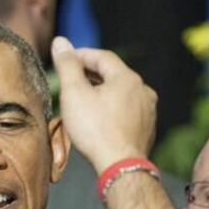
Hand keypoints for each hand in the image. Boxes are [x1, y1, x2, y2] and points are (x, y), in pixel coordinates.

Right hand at [51, 36, 157, 171]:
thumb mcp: (74, 93)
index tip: (65, 59)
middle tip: (71, 81)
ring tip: (84, 102)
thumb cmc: (96, 130)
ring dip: (103, 93)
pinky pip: (127, 112)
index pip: (102, 57)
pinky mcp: (147, 129)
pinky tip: (100, 120)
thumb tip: (60, 42)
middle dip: (91, 75)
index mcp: (127, 78)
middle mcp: (143, 90)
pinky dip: (113, 110)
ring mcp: (148, 111)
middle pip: (113, 75)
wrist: (120, 167)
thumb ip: (67, 66)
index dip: (81, 55)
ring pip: (121, 94)